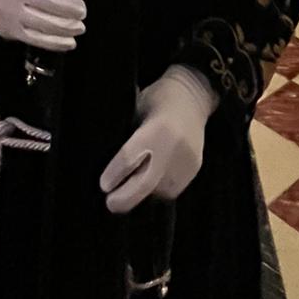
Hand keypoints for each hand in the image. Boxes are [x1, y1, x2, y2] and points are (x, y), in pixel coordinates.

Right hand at [0, 0, 84, 51]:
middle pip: (49, 1)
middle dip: (71, 8)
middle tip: (82, 10)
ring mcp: (12, 11)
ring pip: (45, 23)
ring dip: (68, 27)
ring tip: (80, 27)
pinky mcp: (12, 30)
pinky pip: (38, 39)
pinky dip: (57, 43)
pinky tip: (70, 42)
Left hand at [100, 66, 217, 215]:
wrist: (193, 95)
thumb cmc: (158, 98)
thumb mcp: (138, 107)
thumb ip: (128, 136)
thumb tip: (108, 163)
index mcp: (156, 128)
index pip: (130, 158)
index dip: (115, 174)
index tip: (103, 186)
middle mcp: (173, 147)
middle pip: (146, 183)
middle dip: (125, 197)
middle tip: (110, 203)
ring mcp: (186, 160)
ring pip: (159, 190)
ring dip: (143, 195)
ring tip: (128, 194)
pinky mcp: (194, 167)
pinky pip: (174, 188)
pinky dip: (159, 190)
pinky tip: (150, 186)